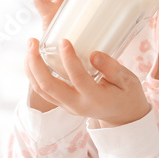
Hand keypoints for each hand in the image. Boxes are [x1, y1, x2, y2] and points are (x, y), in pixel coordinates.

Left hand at [25, 37, 151, 126]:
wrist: (123, 116)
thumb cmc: (127, 95)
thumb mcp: (128, 80)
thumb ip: (112, 68)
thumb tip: (94, 55)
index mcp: (95, 99)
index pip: (78, 78)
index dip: (69, 59)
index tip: (64, 41)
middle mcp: (77, 105)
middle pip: (48, 86)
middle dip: (36, 63)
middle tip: (34, 41)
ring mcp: (67, 106)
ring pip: (40, 89)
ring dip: (31, 67)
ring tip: (30, 46)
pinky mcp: (62, 104)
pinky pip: (42, 90)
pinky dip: (34, 74)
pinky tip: (34, 58)